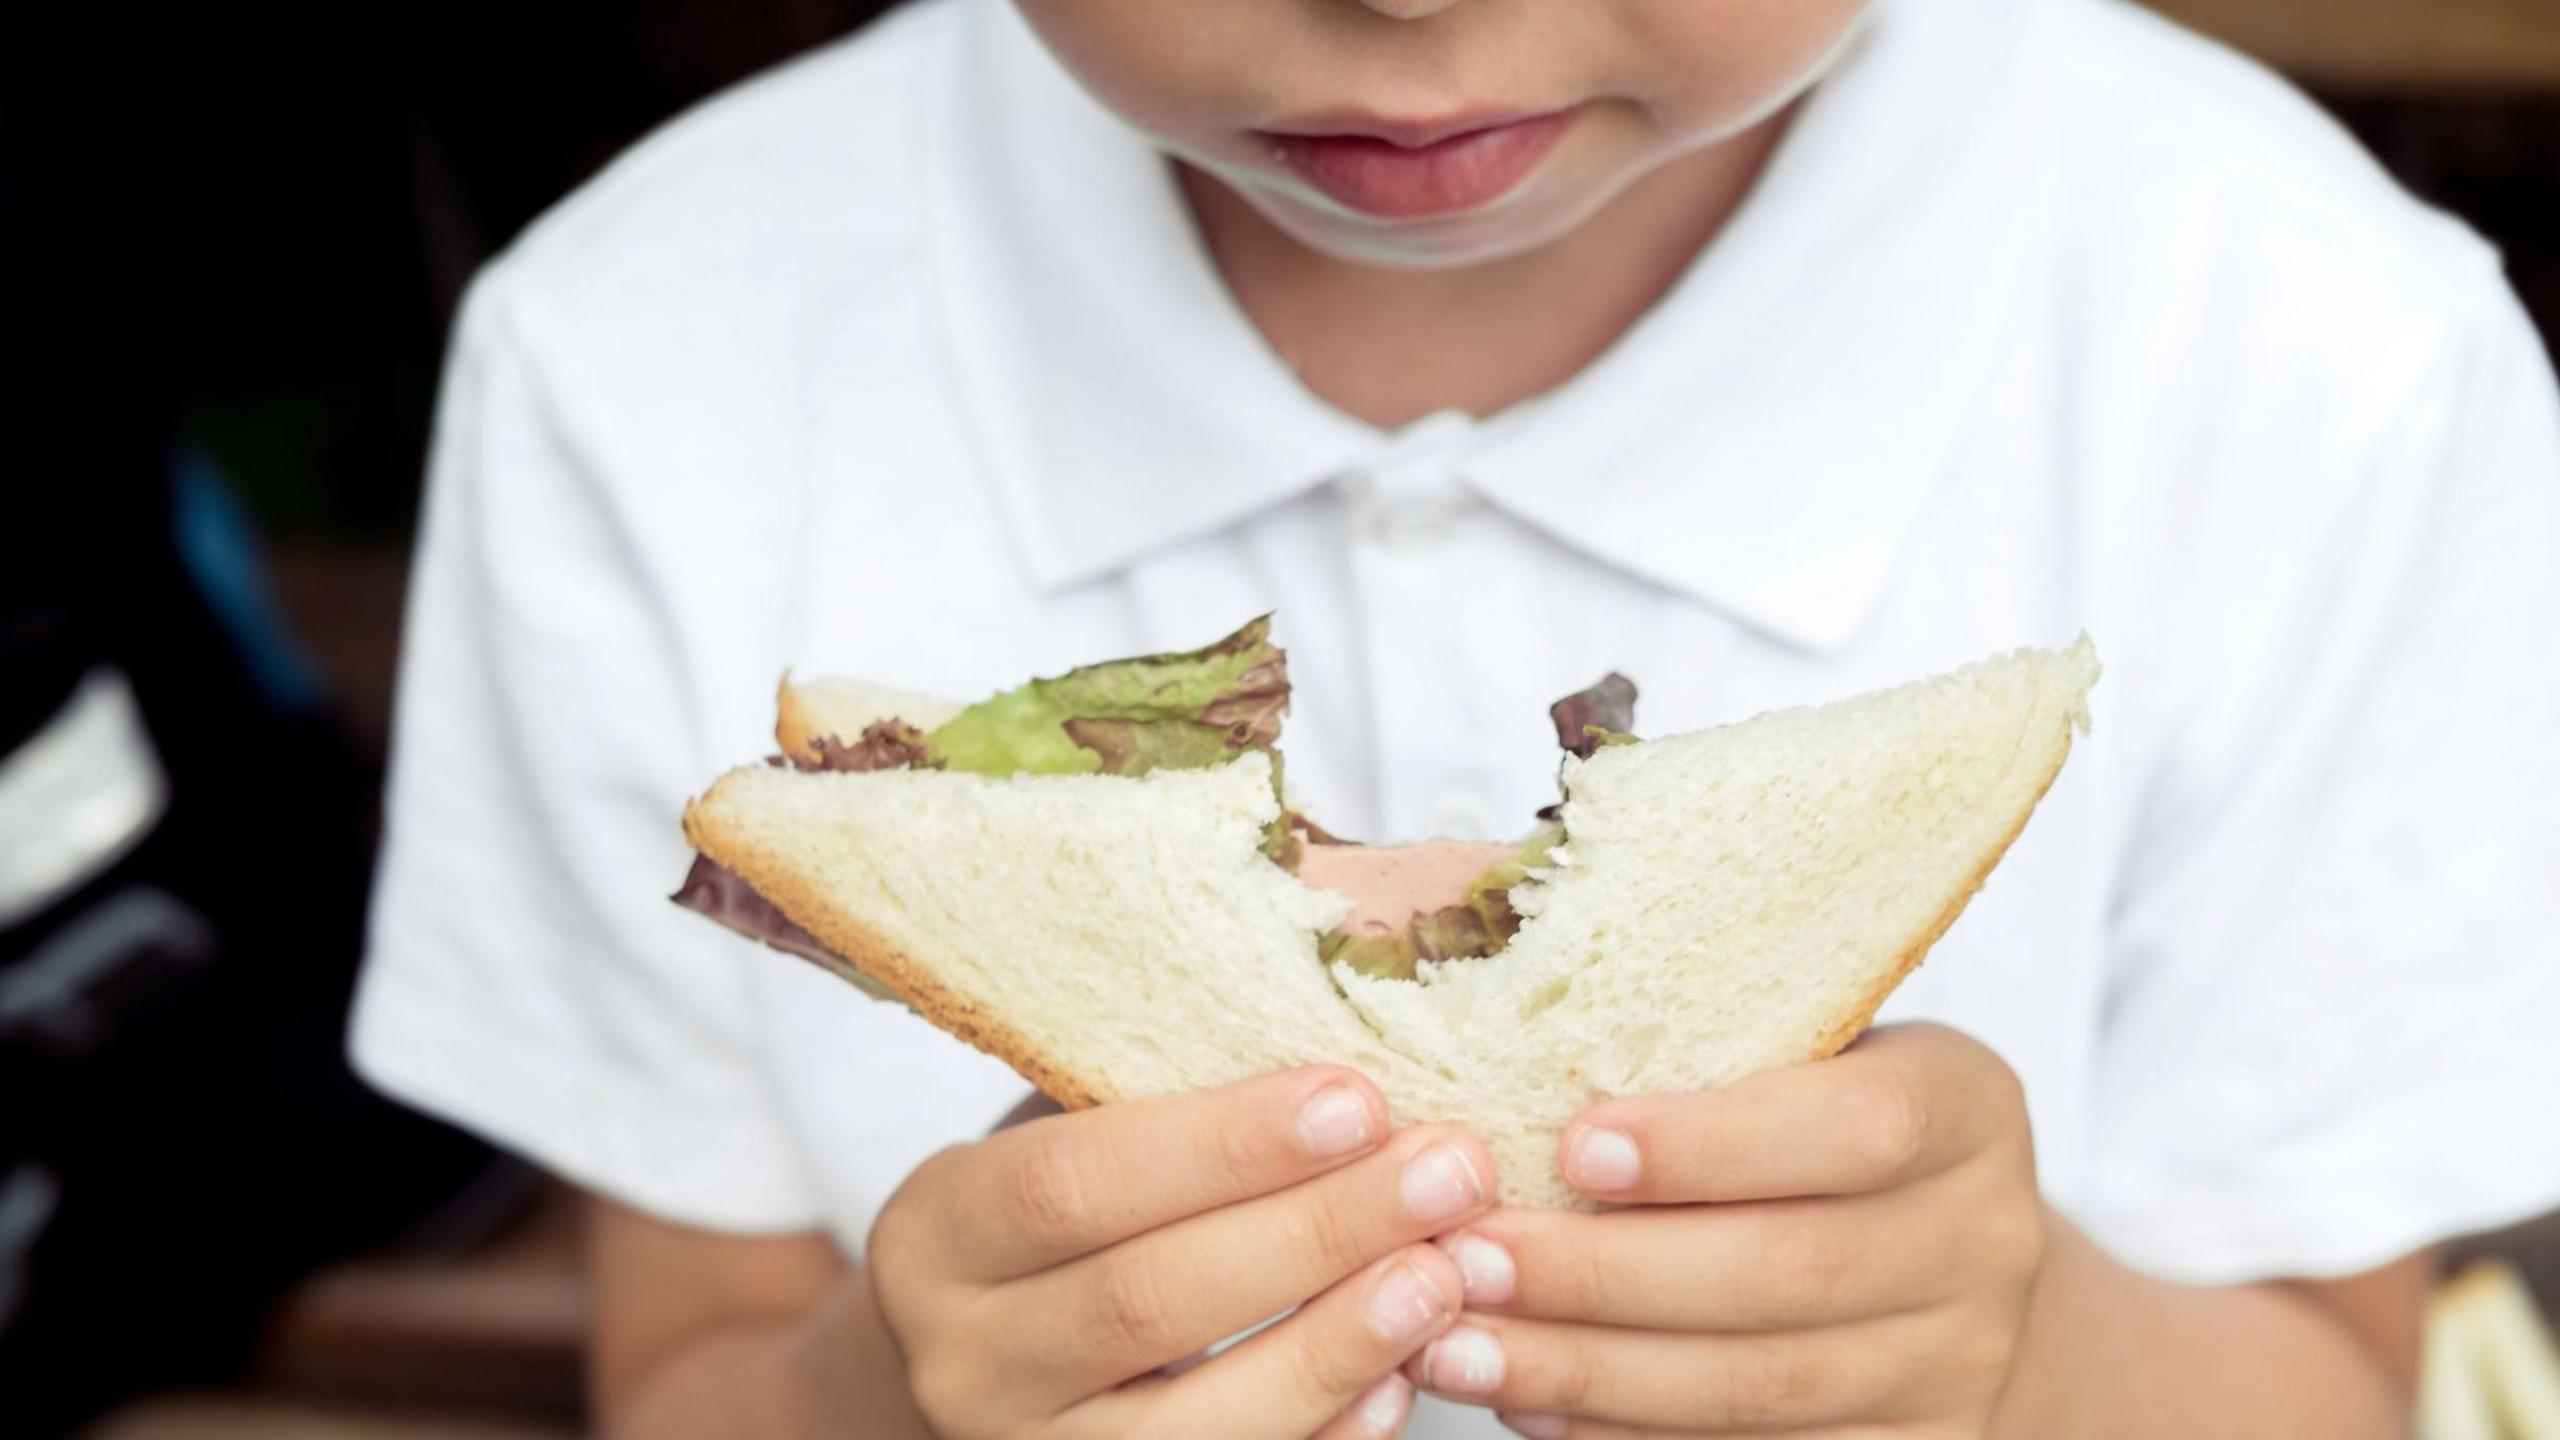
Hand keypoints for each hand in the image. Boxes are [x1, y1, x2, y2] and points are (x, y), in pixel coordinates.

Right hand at [866, 1066, 1499, 1439]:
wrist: (960, 1368)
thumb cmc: (1044, 1224)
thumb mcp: (1052, 1144)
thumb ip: (1150, 1104)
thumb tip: (1340, 1029)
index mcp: (937, 1231)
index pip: (1075, 1182)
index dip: (1222, 1145)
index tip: (1356, 1100)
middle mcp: (961, 1357)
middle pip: (1146, 1300)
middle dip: (1312, 1233)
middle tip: (1445, 1173)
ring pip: (1191, 1422)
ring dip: (1334, 1343)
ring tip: (1444, 1271)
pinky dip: (1319, 1433)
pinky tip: (1400, 1377)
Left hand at [1413, 1024, 2043, 1437]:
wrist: (1937, 1252)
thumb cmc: (1815, 1114)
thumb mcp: (1798, 1046)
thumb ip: (1694, 1032)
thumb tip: (1491, 999)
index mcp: (1966, 1104)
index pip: (1857, 1124)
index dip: (1711, 1144)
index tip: (1573, 1145)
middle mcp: (1984, 1237)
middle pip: (1789, 1272)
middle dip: (1605, 1274)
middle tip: (1466, 1257)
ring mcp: (1959, 1362)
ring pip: (1760, 1386)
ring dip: (1590, 1369)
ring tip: (1459, 1345)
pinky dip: (1628, 1433)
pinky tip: (1532, 1403)